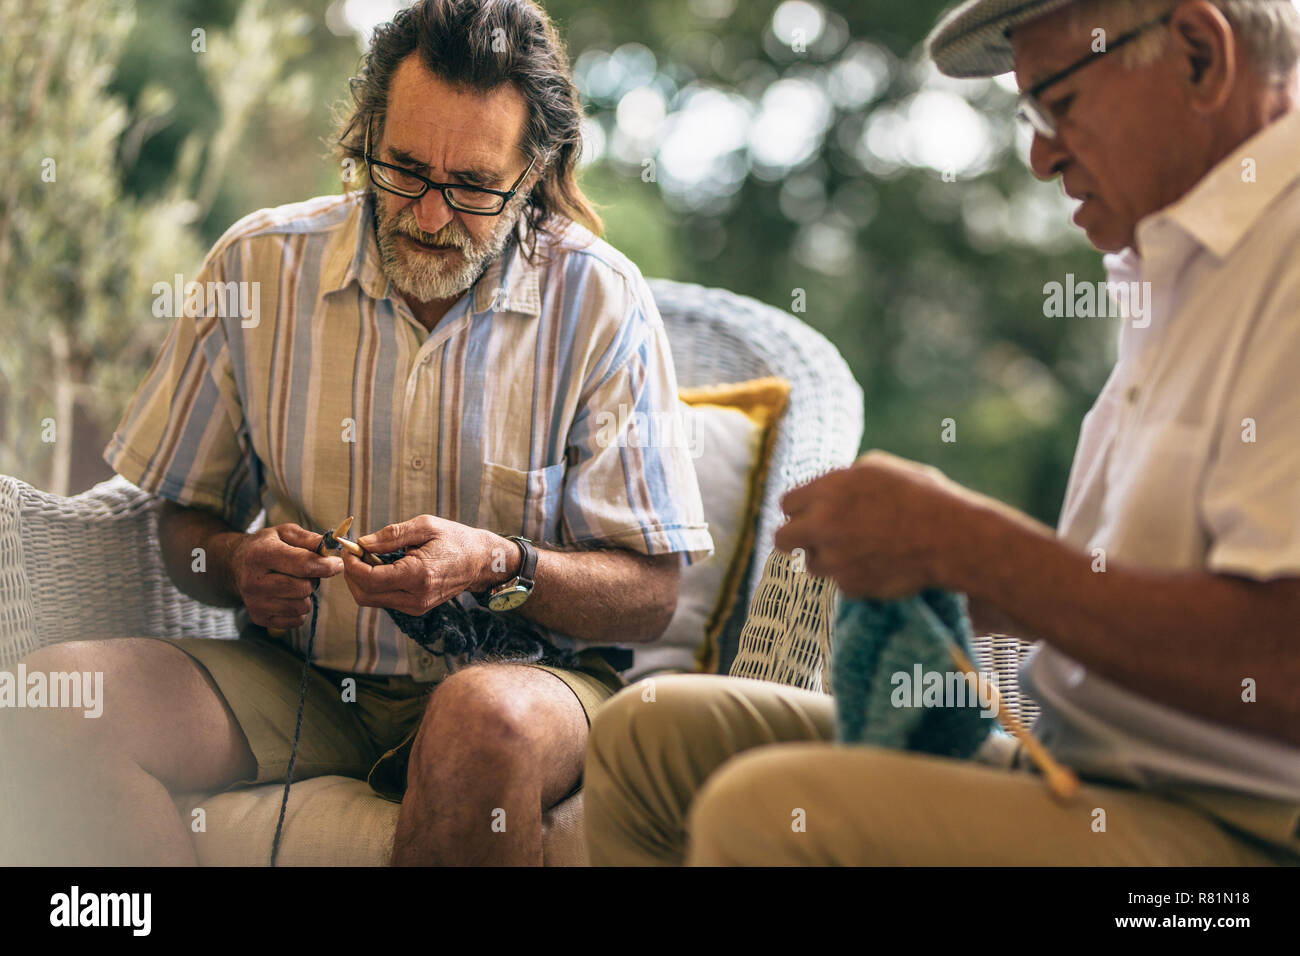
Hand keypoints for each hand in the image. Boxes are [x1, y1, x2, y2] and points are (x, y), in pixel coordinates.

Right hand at [229, 524, 342, 628]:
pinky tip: (289, 596)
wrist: (237, 564)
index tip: (337, 564)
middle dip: (314, 579)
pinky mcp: (259, 618)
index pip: (303, 565)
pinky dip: (299, 609)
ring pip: (302, 606)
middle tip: (308, 572)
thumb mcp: (285, 532)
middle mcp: (254, 581)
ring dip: (307, 595)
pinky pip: (296, 620)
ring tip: (296, 582)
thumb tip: (331, 548)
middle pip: (303, 588)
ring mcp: (255, 602)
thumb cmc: (267, 546)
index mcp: (261, 554)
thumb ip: (309, 538)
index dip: (326, 566)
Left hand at [342, 515, 506, 615]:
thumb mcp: (425, 526)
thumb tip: (363, 543)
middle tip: (354, 553)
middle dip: (352, 574)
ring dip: (361, 580)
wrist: (480, 561)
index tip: (350, 548)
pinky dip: (374, 585)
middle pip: (365, 595)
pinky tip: (381, 567)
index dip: (352, 565)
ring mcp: (416, 606)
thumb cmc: (454, 539)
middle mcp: (416, 596)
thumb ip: (391, 535)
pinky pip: (384, 600)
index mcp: (418, 574)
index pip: (370, 579)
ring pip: (372, 600)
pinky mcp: (416, 608)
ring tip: (369, 558)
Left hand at [774, 450, 978, 598]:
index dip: (799, 509)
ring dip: (826, 559)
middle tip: (814, 538)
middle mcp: (822, 525)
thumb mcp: (878, 468)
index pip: (786, 504)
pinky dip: (853, 576)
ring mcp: (834, 559)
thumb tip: (826, 488)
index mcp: (827, 491)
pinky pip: (839, 582)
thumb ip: (842, 480)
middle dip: (795, 538)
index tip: (810, 514)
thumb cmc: (922, 496)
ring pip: (809, 564)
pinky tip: (877, 564)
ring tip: (856, 550)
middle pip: (781, 539)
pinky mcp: (849, 585)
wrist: (951, 538)